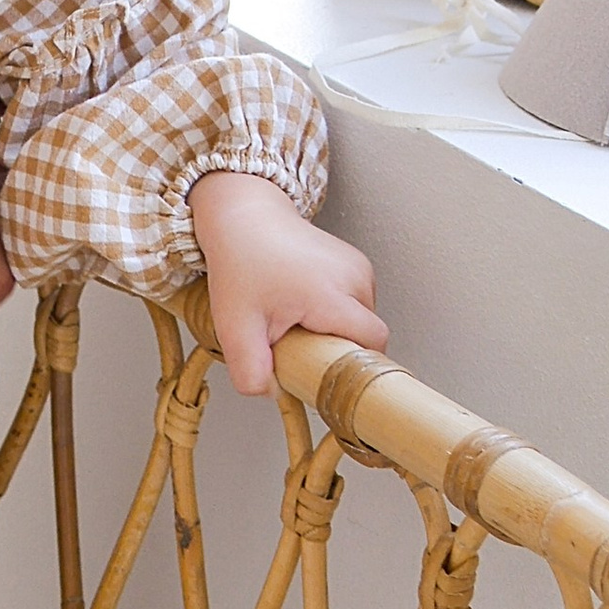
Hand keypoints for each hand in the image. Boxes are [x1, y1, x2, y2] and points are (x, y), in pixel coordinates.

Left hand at [189, 171, 386, 396]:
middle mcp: (354, 277)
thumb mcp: (235, 323)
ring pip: (362, 318)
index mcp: (333, 294)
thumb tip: (271, 393)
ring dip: (335, 328)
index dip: (354, 365)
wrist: (242, 215)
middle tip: (298, 341)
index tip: (326, 371)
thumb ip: (250, 368)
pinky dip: (335, 310)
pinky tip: (303, 302)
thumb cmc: (240, 260)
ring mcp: (357, 266)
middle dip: (336, 347)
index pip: (373, 344)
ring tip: (297, 317)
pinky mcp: (354, 261)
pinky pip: (356, 300)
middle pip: (366, 334)